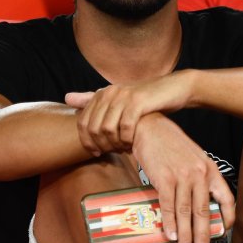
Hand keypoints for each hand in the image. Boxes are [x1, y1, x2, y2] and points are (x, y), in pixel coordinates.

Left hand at [65, 71, 192, 156]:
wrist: (176, 89)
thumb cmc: (147, 98)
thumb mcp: (119, 98)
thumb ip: (93, 99)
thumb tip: (66, 97)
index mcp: (102, 93)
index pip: (82, 122)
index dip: (86, 141)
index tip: (96, 152)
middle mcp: (109, 93)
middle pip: (93, 128)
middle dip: (100, 145)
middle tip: (110, 153)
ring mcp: (123, 97)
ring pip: (107, 129)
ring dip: (114, 144)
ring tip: (122, 149)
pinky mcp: (138, 102)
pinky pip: (125, 127)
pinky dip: (127, 140)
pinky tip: (132, 144)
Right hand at [131, 113, 235, 242]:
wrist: (150, 129)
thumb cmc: (171, 146)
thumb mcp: (194, 159)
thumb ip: (198, 179)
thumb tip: (196, 205)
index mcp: (211, 170)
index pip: (227, 198)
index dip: (228, 217)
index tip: (224, 232)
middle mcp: (200, 174)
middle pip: (204, 211)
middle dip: (203, 235)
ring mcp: (182, 176)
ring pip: (186, 212)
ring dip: (185, 235)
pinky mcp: (164, 178)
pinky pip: (168, 205)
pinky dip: (169, 222)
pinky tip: (170, 235)